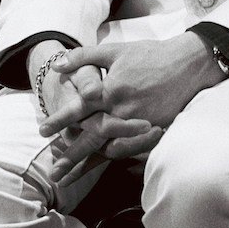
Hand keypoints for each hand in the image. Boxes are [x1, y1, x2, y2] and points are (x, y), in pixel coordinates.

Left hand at [30, 41, 162, 185]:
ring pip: (109, 148)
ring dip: (88, 163)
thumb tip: (58, 64)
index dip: (59, 121)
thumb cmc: (149, 54)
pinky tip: (101, 164)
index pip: (79, 109)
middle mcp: (122, 110)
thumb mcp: (115, 51)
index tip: (42, 131)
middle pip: (91, 137)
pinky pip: (129, 149)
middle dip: (71, 156)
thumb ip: (84, 56)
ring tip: (70, 177)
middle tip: (53, 170)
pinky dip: (113, 158)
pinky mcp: (153, 131)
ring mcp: (138, 123)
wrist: (186, 64)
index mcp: (111, 89)